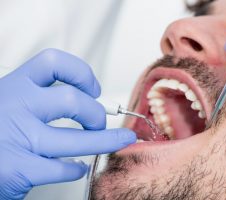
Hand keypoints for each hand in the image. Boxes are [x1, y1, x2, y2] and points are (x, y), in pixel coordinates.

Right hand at [0, 49, 135, 198]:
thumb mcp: (8, 101)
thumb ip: (37, 98)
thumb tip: (82, 99)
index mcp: (15, 85)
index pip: (54, 63)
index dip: (82, 73)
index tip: (94, 88)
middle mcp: (15, 105)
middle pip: (73, 101)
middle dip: (97, 113)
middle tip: (100, 122)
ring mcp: (17, 137)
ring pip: (77, 138)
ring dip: (105, 140)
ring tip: (117, 141)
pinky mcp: (18, 168)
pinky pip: (63, 168)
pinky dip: (76, 169)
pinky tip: (77, 168)